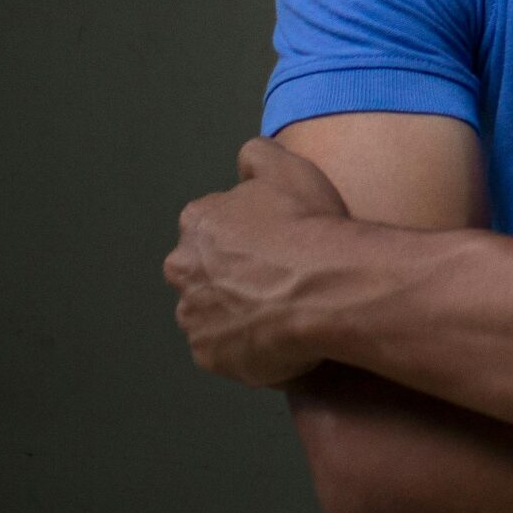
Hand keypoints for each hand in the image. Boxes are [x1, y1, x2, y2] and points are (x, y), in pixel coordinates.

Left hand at [164, 136, 351, 387]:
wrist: (327, 289)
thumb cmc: (307, 227)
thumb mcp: (287, 167)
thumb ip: (257, 155)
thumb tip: (245, 160)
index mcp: (197, 224)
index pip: (211, 226)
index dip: (246, 233)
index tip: (274, 240)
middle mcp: (184, 271)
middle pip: (204, 272)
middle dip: (232, 274)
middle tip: (277, 276)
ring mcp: (195, 318)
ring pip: (213, 313)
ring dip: (237, 311)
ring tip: (283, 309)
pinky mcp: (211, 356)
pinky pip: (227, 350)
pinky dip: (248, 345)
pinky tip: (281, 335)